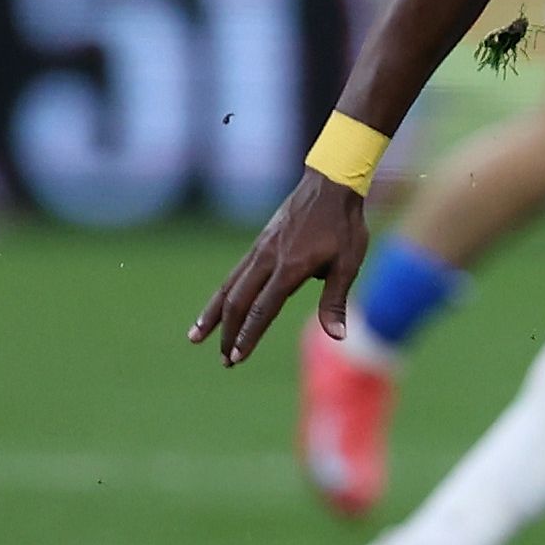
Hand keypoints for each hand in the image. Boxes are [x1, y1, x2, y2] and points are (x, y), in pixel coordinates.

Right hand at [188, 173, 366, 367]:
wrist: (330, 184)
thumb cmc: (344, 226)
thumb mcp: (348, 263)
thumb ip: (335, 300)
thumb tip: (338, 336)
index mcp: (290, 268)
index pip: (263, 309)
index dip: (249, 334)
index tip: (236, 356)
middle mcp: (268, 260)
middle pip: (239, 302)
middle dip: (229, 333)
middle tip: (224, 360)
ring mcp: (260, 250)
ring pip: (228, 287)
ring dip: (213, 315)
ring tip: (196, 337)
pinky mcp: (259, 244)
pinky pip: (235, 273)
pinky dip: (222, 293)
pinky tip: (217, 306)